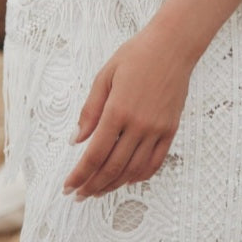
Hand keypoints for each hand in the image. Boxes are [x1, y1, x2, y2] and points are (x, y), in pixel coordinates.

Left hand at [62, 17, 193, 200]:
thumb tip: (76, 140)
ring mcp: (157, 129)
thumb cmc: (136, 55)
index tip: (68, 186)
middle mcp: (138, 125)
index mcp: (117, 110)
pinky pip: (155, 162)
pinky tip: (126, 179)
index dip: (80, 174)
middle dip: (92, 186)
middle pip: (112, 167)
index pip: (95, 154)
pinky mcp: (170, 129)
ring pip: (133, 170)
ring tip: (98, 191)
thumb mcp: (105, 76)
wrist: (173, 46)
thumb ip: (90, 110)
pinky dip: (139, 176)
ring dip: (113, 185)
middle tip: (78, 195)